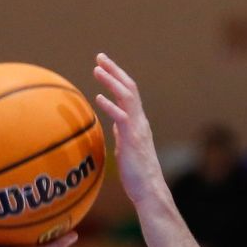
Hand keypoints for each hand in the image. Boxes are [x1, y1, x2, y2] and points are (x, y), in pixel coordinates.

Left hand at [91, 53, 161, 204]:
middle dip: (114, 71)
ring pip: (127, 98)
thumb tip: (115, 122)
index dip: (117, 77)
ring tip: (97, 69)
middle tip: (100, 56)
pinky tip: (98, 98)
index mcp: (138, 121)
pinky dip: (110, 106)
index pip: (128, 93)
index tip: (103, 64)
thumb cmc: (136, 173)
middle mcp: (140, 121)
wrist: (149, 190)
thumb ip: (122, 132)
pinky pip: (122, 118)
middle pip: (129, 88)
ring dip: (111, 82)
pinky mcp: (132, 140)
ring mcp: (138, 129)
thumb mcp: (126, 147)